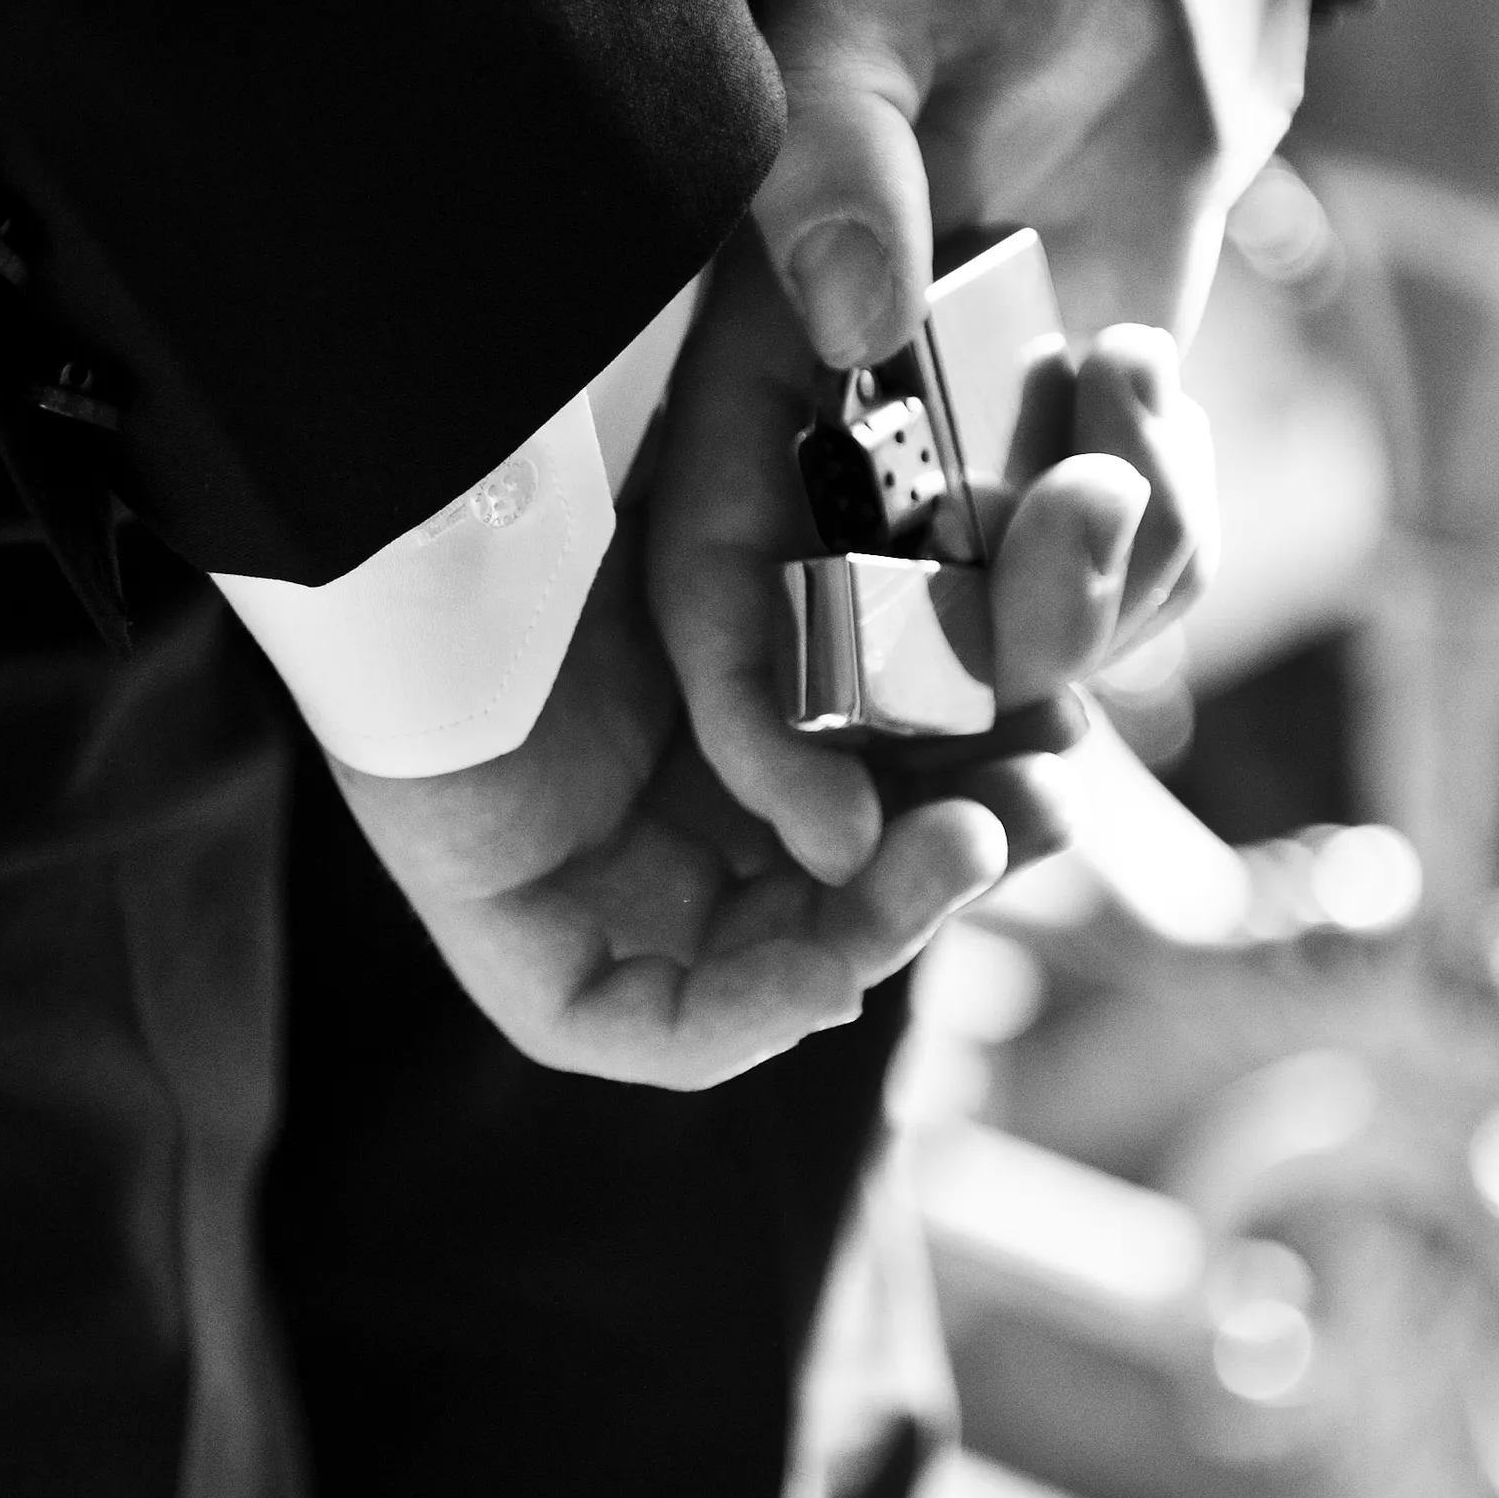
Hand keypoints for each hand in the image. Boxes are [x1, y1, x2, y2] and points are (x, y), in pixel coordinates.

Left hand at [329, 529, 1010, 1089]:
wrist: (436, 476)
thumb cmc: (598, 466)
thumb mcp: (786, 532)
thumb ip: (902, 609)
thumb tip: (1059, 705)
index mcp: (744, 735)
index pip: (889, 819)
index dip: (984, 798)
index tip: (1062, 735)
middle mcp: (677, 824)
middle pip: (849, 904)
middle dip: (954, 868)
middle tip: (1044, 802)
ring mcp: (600, 894)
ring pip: (782, 969)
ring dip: (886, 929)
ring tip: (968, 841)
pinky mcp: (521, 950)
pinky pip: (651, 1031)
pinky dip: (751, 1013)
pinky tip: (833, 966)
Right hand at [647, 0, 1227, 883]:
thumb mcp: (864, 5)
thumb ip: (835, 148)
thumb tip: (851, 314)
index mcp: (739, 379)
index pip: (714, 595)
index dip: (757, 726)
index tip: (830, 827)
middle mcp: (844, 456)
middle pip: (876, 670)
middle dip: (972, 705)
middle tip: (1066, 637)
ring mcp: (972, 469)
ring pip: (1027, 642)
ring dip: (1098, 587)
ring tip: (1126, 420)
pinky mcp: (1087, 456)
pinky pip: (1143, 575)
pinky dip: (1172, 515)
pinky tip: (1146, 376)